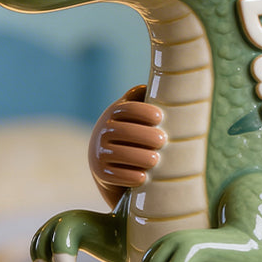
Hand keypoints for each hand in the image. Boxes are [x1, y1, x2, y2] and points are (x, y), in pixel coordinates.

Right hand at [89, 85, 165, 202]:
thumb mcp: (133, 116)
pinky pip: (113, 175)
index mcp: (114, 115)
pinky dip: (128, 177)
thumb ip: (140, 99)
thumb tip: (162, 84)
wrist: (107, 164)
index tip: (159, 117)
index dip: (142, 111)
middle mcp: (103, 132)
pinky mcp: (101, 173)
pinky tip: (142, 177)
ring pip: (119, 154)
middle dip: (144, 135)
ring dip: (138, 157)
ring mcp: (100, 153)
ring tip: (155, 159)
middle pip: (124, 131)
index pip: (126, 109)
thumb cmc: (130, 135)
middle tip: (162, 140)